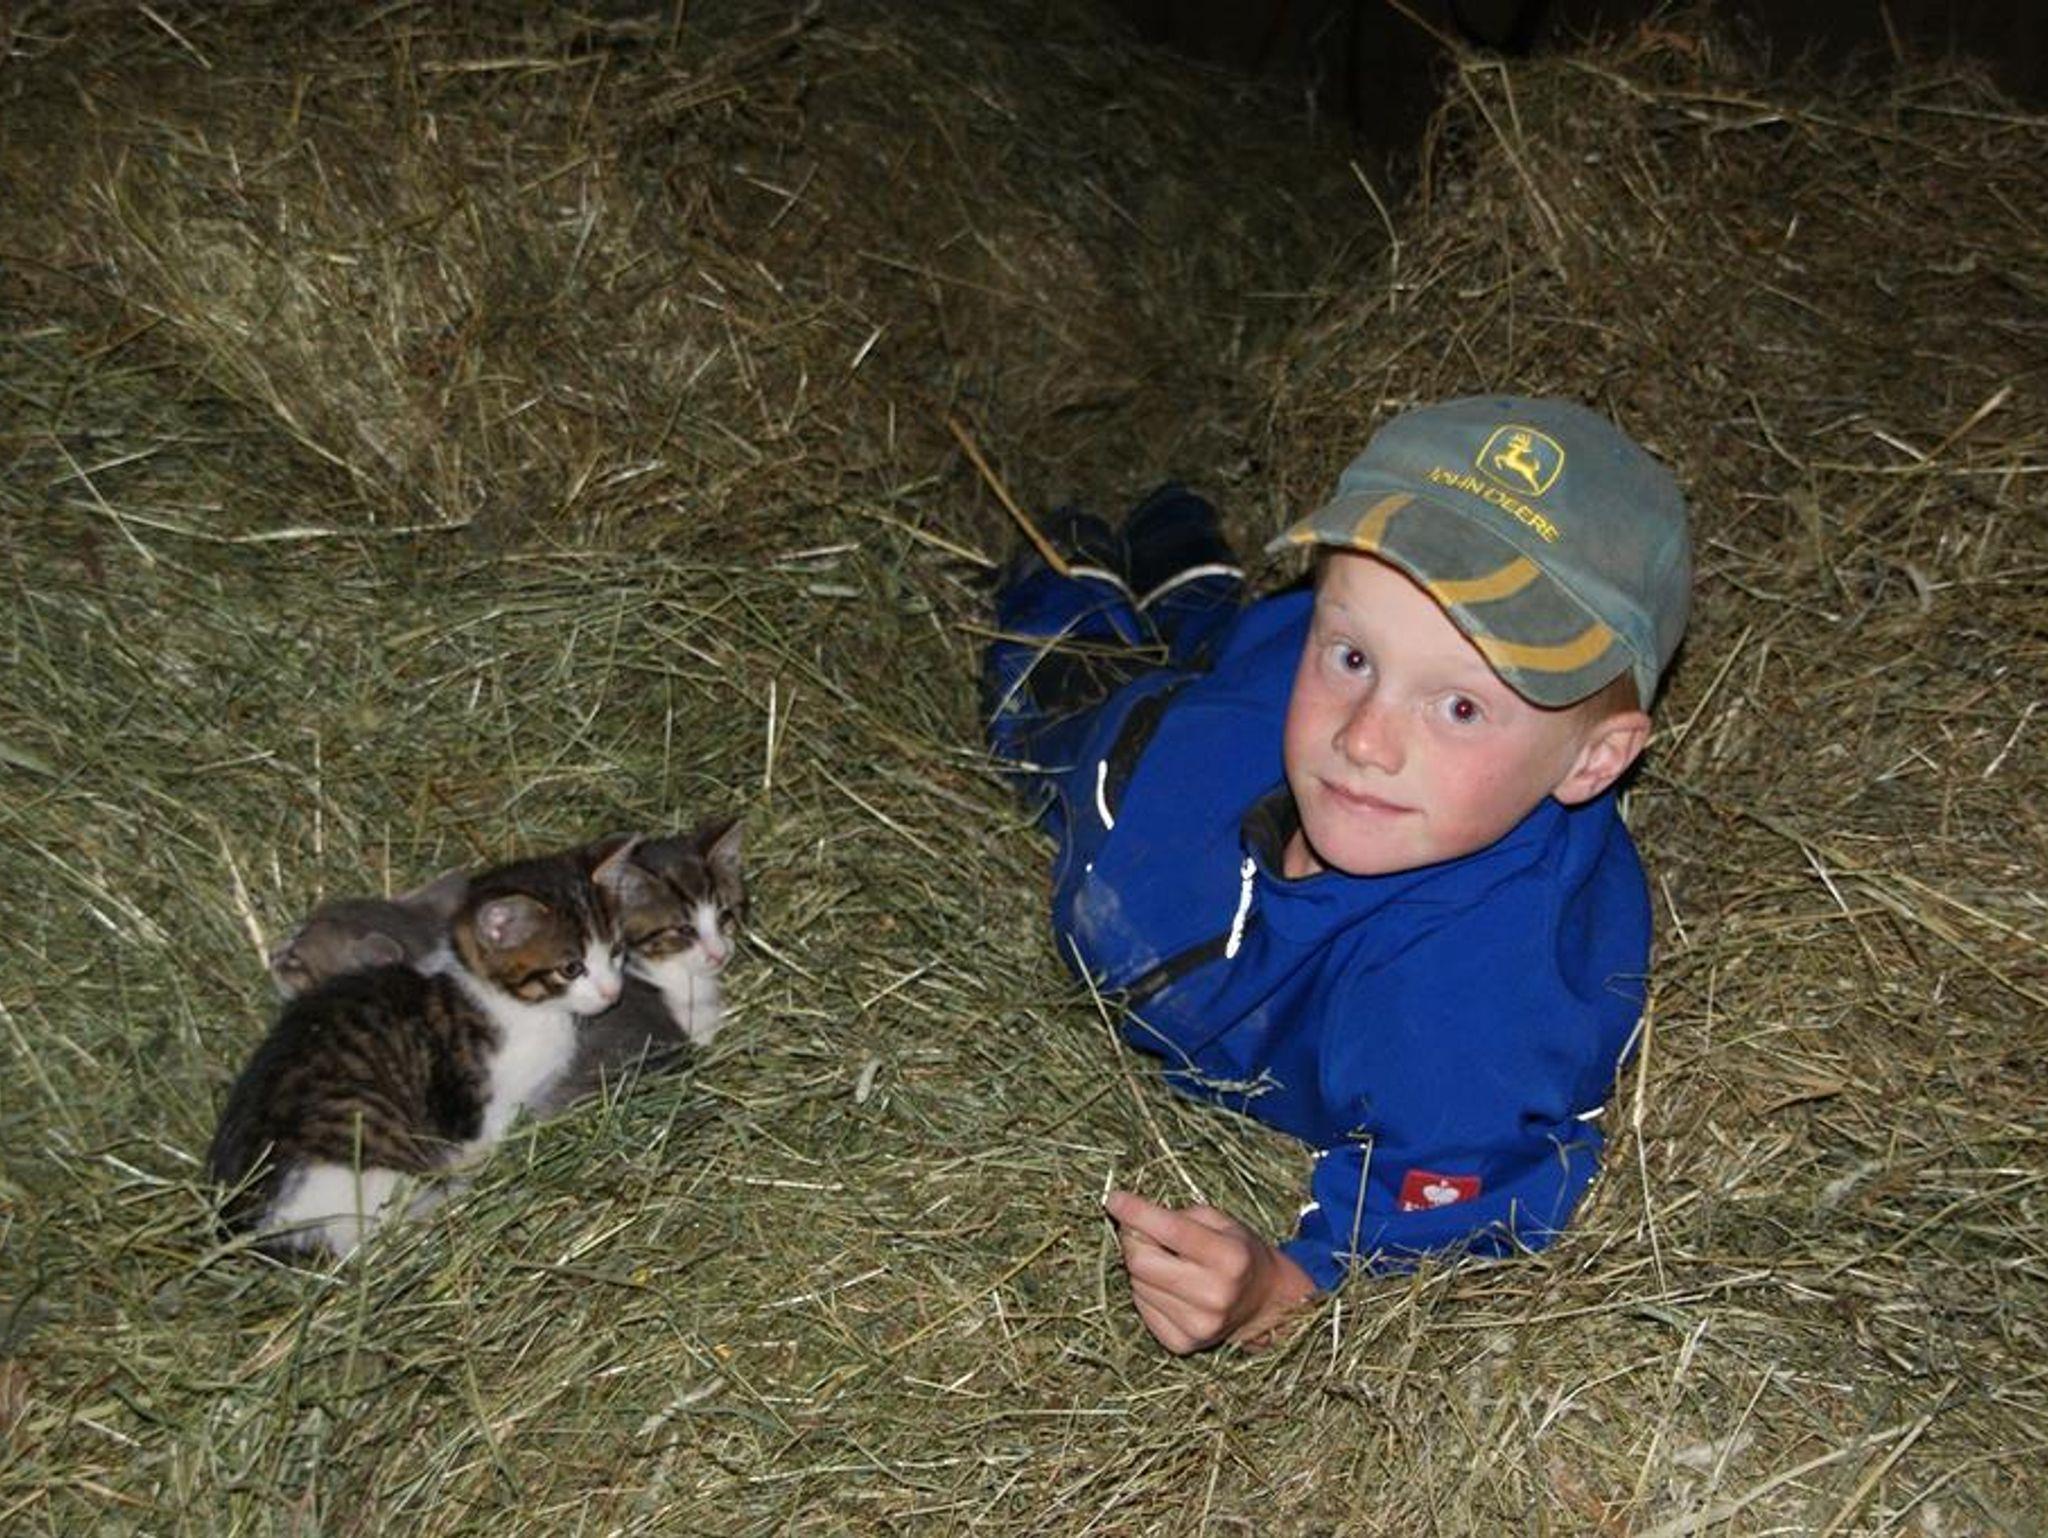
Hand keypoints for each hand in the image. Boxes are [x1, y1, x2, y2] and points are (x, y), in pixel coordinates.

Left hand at [1104, 1189, 1317, 1354]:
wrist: (1263, 1302)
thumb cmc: (1237, 1252)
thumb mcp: (1220, 1221)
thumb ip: (1178, 1217)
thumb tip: (1129, 1221)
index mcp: (1230, 1257)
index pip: (1170, 1230)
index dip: (1136, 1212)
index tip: (1114, 1198)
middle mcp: (1215, 1295)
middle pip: (1142, 1262)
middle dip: (1133, 1239)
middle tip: (1140, 1231)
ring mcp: (1199, 1325)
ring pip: (1138, 1285)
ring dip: (1141, 1267)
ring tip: (1165, 1261)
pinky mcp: (1183, 1344)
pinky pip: (1142, 1309)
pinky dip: (1146, 1292)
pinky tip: (1168, 1287)